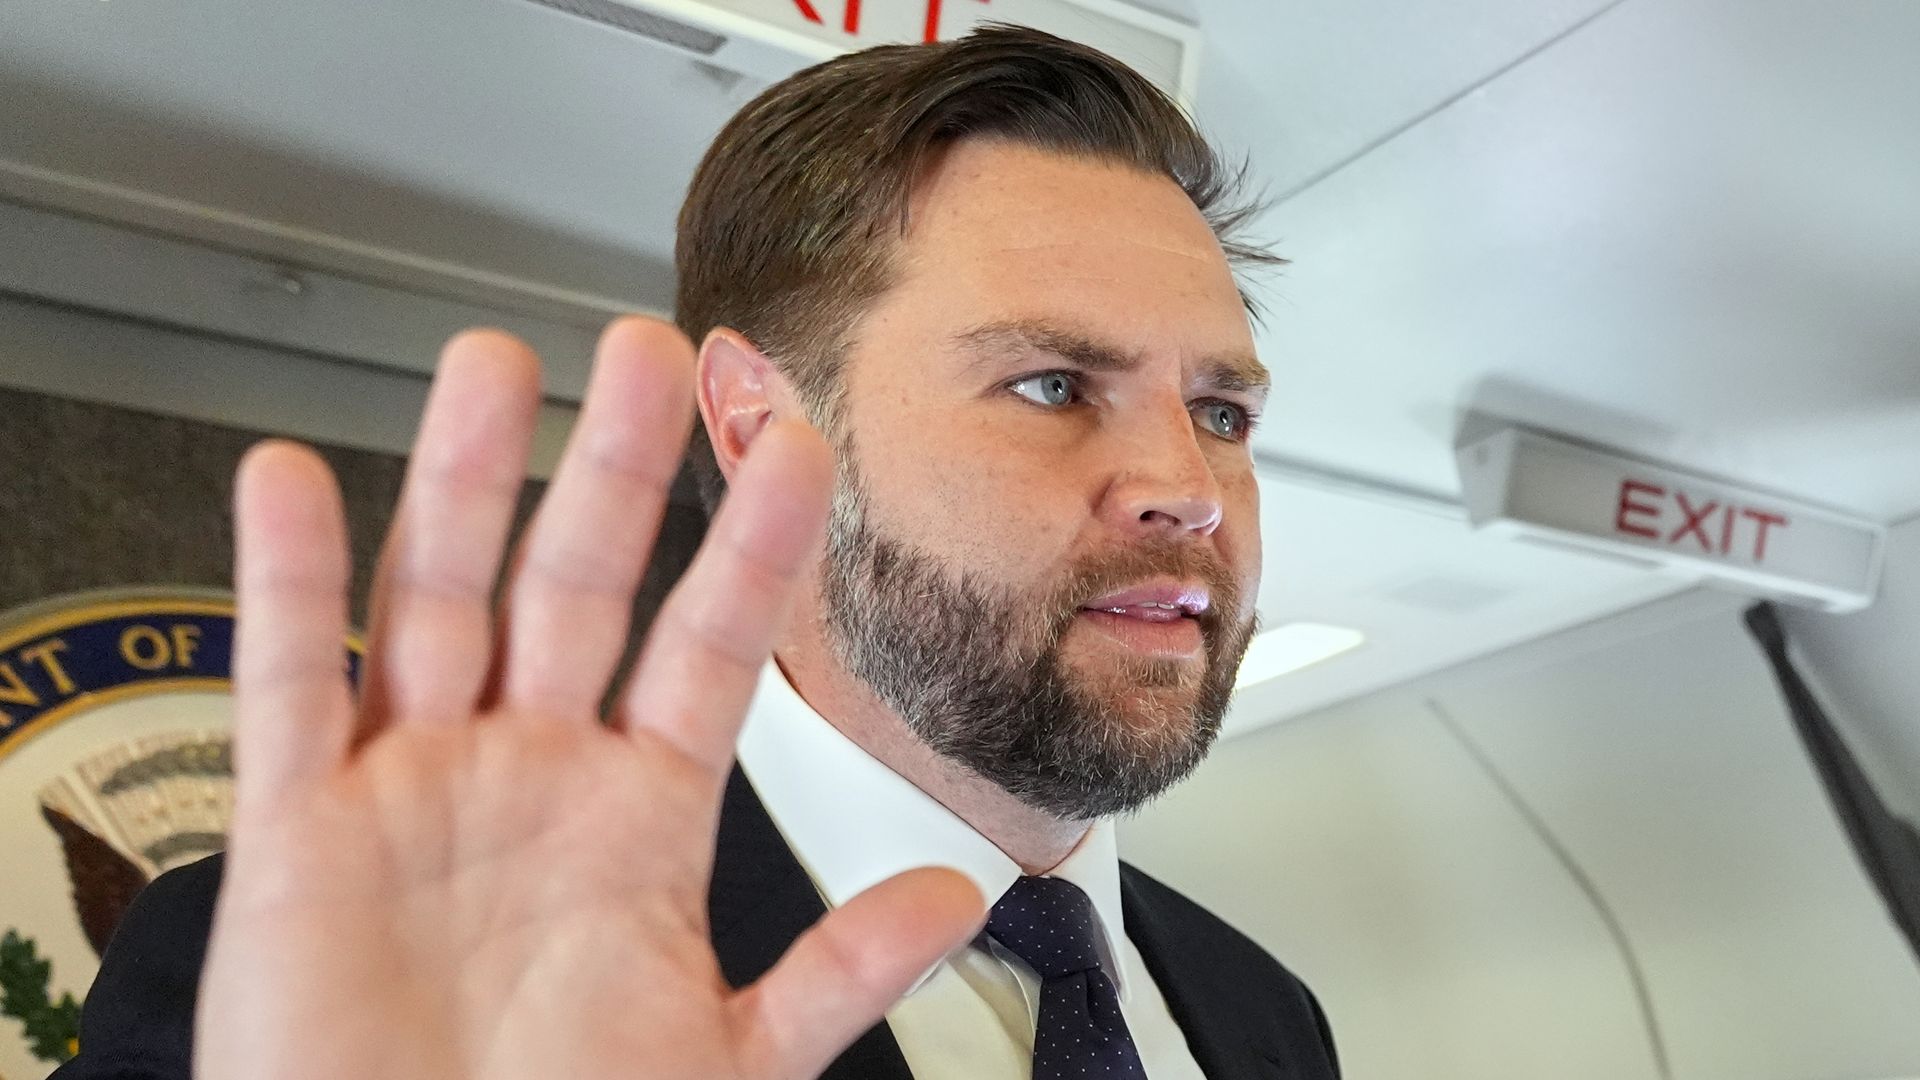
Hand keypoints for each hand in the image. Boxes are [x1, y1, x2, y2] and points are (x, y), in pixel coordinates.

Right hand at [194, 318, 984, 1079]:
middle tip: (647, 351)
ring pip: (438, 602)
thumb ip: (840, 972)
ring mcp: (416, 788)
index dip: (751, 544)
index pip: (710, 645)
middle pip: (575, 586)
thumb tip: (959, 898)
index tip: (797, 445)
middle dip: (611, 469)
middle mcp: (532, 774)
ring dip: (460, 484)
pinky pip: (289, 692)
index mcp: (640, 817)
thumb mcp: (727, 1057)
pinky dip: (283, 591)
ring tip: (492, 367)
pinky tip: (285, 485)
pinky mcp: (302, 833)